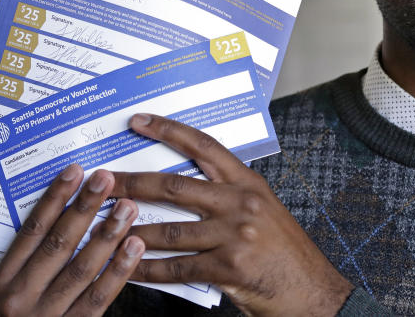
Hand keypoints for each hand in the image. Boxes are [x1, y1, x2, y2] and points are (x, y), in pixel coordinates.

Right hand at [0, 165, 144, 315]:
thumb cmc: (27, 316)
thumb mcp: (16, 286)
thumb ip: (34, 254)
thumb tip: (66, 205)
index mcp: (3, 280)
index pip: (31, 230)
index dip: (54, 198)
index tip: (75, 171)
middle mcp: (19, 298)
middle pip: (58, 244)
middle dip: (85, 208)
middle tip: (106, 179)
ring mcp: (46, 316)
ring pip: (81, 268)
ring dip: (108, 234)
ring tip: (128, 208)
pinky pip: (99, 296)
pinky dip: (119, 270)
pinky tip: (134, 247)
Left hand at [110, 114, 353, 315]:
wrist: (312, 292)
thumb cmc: (285, 253)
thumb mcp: (263, 210)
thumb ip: (229, 196)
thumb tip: (182, 189)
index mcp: (248, 183)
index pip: (203, 146)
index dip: (168, 130)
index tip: (138, 122)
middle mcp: (241, 203)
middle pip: (174, 186)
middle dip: (132, 182)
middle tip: (102, 180)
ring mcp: (235, 235)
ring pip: (170, 230)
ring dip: (131, 230)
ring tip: (103, 227)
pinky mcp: (228, 268)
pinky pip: (177, 268)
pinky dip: (147, 269)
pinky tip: (128, 268)